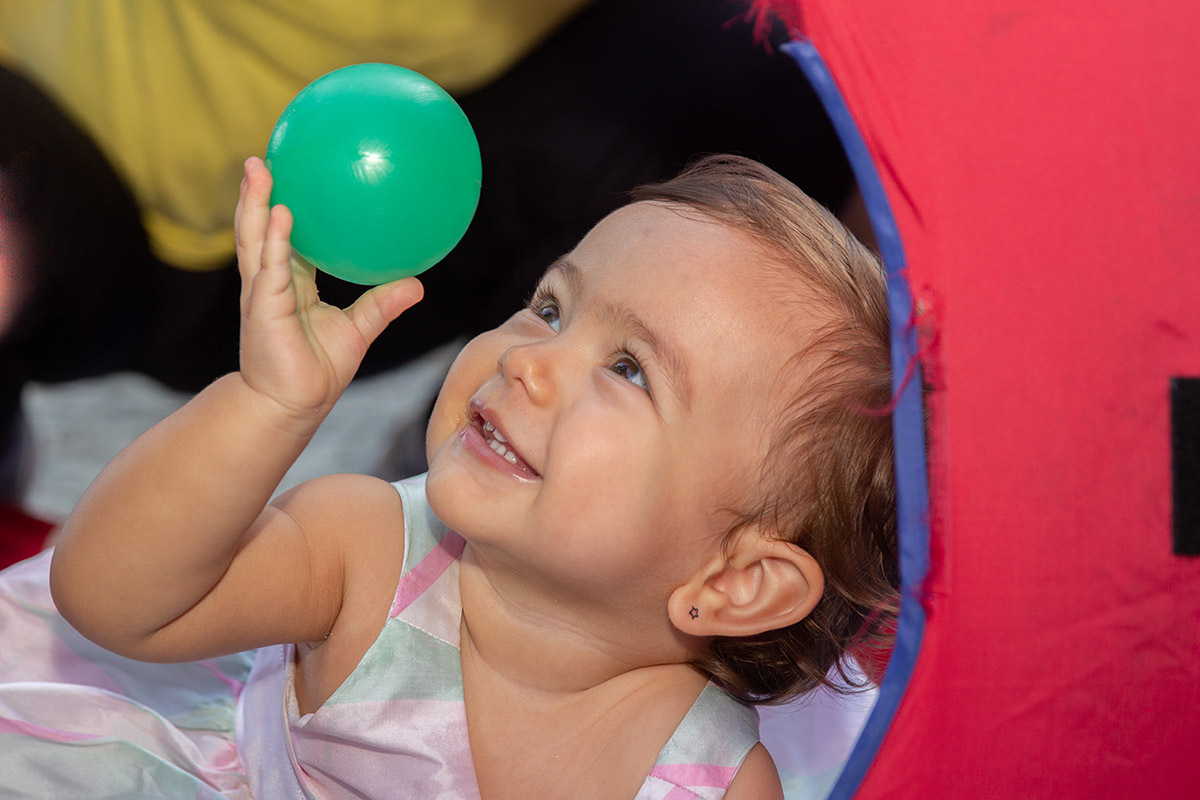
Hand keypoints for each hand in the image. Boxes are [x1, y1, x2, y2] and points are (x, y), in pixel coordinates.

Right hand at [233, 157, 423, 423]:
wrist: (291, 405)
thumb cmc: (318, 370)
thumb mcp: (357, 330)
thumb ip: (382, 304)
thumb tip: (417, 283)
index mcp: (288, 285)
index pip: (283, 238)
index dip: (281, 208)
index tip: (287, 176)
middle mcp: (270, 283)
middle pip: (257, 229)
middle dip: (254, 194)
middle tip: (260, 158)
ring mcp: (263, 294)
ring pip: (254, 239)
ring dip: (253, 203)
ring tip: (258, 169)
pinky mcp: (264, 308)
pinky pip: (271, 268)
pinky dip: (275, 240)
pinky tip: (281, 213)